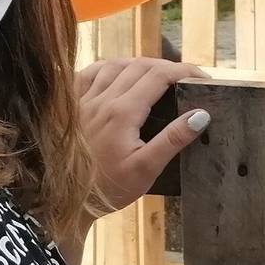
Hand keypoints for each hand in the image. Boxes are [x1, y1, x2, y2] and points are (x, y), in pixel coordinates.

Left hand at [77, 57, 210, 214]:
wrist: (61, 200)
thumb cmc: (107, 188)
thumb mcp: (145, 169)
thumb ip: (172, 139)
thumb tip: (201, 114)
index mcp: (123, 112)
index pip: (160, 76)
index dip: (185, 71)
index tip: (203, 78)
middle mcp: (102, 99)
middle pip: (140, 65)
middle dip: (167, 66)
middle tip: (185, 78)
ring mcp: (82, 100)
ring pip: (114, 64)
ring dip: (140, 64)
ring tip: (157, 73)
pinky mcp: (70, 107)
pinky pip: (88, 73)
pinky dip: (108, 67)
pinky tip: (116, 73)